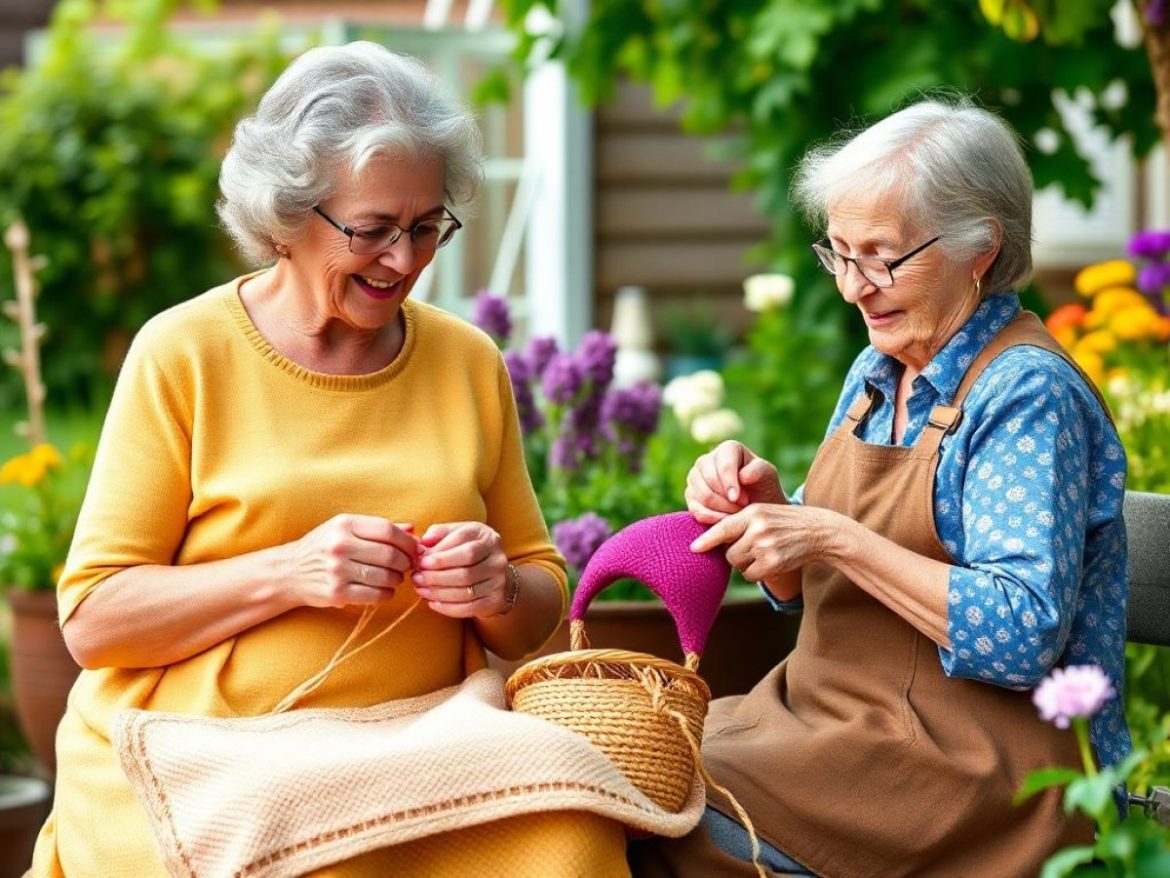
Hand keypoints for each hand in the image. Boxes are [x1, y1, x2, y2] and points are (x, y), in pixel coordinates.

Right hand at [284, 514, 416, 608]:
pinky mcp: (336, 593)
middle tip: (406, 565)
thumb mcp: (345, 529)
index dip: (408, 541)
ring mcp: (337, 570)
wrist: (289, 571)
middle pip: (390, 555)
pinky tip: (384, 590)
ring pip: (385, 576)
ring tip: (394, 577)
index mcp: (344, 524)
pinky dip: (387, 594)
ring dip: (397, 579)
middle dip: (406, 562)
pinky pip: (375, 595)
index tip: (414, 549)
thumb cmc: (324, 547)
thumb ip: (378, 528)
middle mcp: (340, 545)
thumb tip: (413, 529)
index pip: (388, 530)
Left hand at [412, 522, 509, 618]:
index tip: (422, 561)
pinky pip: (469, 608)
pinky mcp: (495, 600)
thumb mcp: (457, 535)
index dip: (440, 555)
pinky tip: (433, 602)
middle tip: (417, 578)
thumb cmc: (469, 551)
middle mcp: (497, 558)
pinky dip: (448, 607)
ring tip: (421, 589)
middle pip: (465, 571)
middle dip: (436, 576)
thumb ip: (440, 533)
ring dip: (438, 592)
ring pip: (466, 591)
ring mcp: (499, 581)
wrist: (496, 576)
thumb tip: (424, 541)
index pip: (463, 544)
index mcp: (486, 537)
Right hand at [685, 440, 784, 523]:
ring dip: (722, 509)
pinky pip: (695, 508)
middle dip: (728, 499)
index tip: (743, 500)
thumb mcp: (768, 477)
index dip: (731, 483)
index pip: (724, 464)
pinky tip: (726, 521)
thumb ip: (759, 471)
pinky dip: (712, 518)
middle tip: (743, 508)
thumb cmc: (762, 488)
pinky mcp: (690, 495)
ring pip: (702, 495)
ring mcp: (695, 478)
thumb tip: (743, 476)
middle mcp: (706, 460)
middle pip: (710, 480)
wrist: (755, 506)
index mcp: (727, 449)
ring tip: (737, 514)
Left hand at [690, 503, 826, 584]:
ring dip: (745, 564)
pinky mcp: (773, 563)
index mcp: (752, 513)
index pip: (724, 527)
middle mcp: (758, 529)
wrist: (816, 531)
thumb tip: (710, 539)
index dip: (707, 539)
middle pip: (729, 552)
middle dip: (735, 554)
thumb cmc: (783, 521)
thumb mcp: (762, 512)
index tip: (693, 548)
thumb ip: (738, 522)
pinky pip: (750, 575)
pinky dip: (755, 573)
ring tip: (761, 552)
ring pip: (738, 564)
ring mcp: (766, 547)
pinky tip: (768, 562)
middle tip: (750, 547)